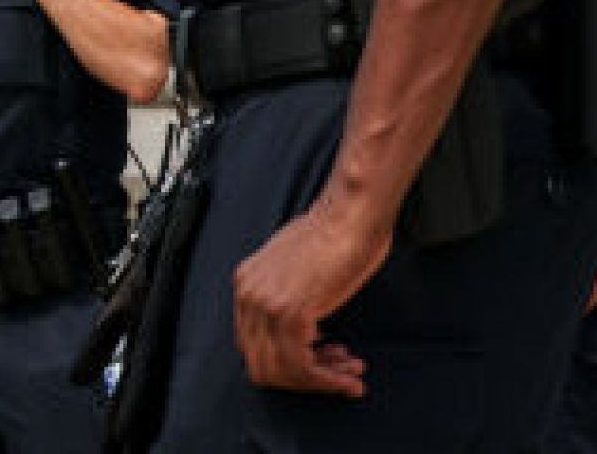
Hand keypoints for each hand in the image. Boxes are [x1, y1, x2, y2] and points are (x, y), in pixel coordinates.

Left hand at [233, 194, 390, 396]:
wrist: (351, 214)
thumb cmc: (337, 235)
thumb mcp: (298, 268)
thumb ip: (288, 297)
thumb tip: (299, 334)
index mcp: (246, 283)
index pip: (254, 345)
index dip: (288, 363)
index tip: (321, 362)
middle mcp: (247, 294)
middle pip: (261, 364)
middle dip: (302, 379)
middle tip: (337, 374)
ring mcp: (264, 304)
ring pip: (281, 371)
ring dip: (319, 382)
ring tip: (349, 375)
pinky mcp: (289, 312)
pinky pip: (301, 365)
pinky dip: (325, 381)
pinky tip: (347, 379)